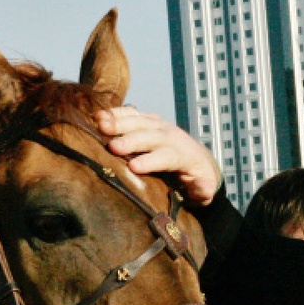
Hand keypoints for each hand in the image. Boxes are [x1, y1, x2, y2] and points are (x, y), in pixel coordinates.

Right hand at [96, 107, 220, 205]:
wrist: (197, 159)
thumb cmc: (196, 180)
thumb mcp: (203, 190)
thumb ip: (202, 190)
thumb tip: (202, 189)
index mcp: (184, 155)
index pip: (168, 156)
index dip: (152, 161)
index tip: (134, 167)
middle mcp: (172, 137)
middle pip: (151, 136)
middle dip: (131, 141)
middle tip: (112, 147)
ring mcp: (160, 126)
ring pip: (140, 122)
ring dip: (120, 122)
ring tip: (100, 125)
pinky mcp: (149, 121)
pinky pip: (133, 114)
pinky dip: (117, 113)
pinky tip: (100, 115)